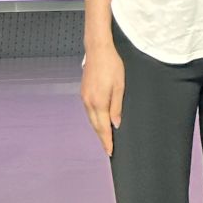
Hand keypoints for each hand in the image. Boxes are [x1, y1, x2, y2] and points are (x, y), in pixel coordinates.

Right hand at [81, 41, 124, 157]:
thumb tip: (115, 123)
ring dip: (98, 129)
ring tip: (105, 137)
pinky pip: (89, 111)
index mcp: (99, 102)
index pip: (103, 127)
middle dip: (102, 138)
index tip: (110, 151)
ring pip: (91, 119)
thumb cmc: (112, 65)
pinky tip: (99, 120)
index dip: (107, 140)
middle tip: (108, 149)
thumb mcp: (120, 86)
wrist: (98, 50)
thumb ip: (117, 106)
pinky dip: (94, 119)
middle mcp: (89, 102)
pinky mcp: (83, 92)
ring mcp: (84, 97)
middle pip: (95, 126)